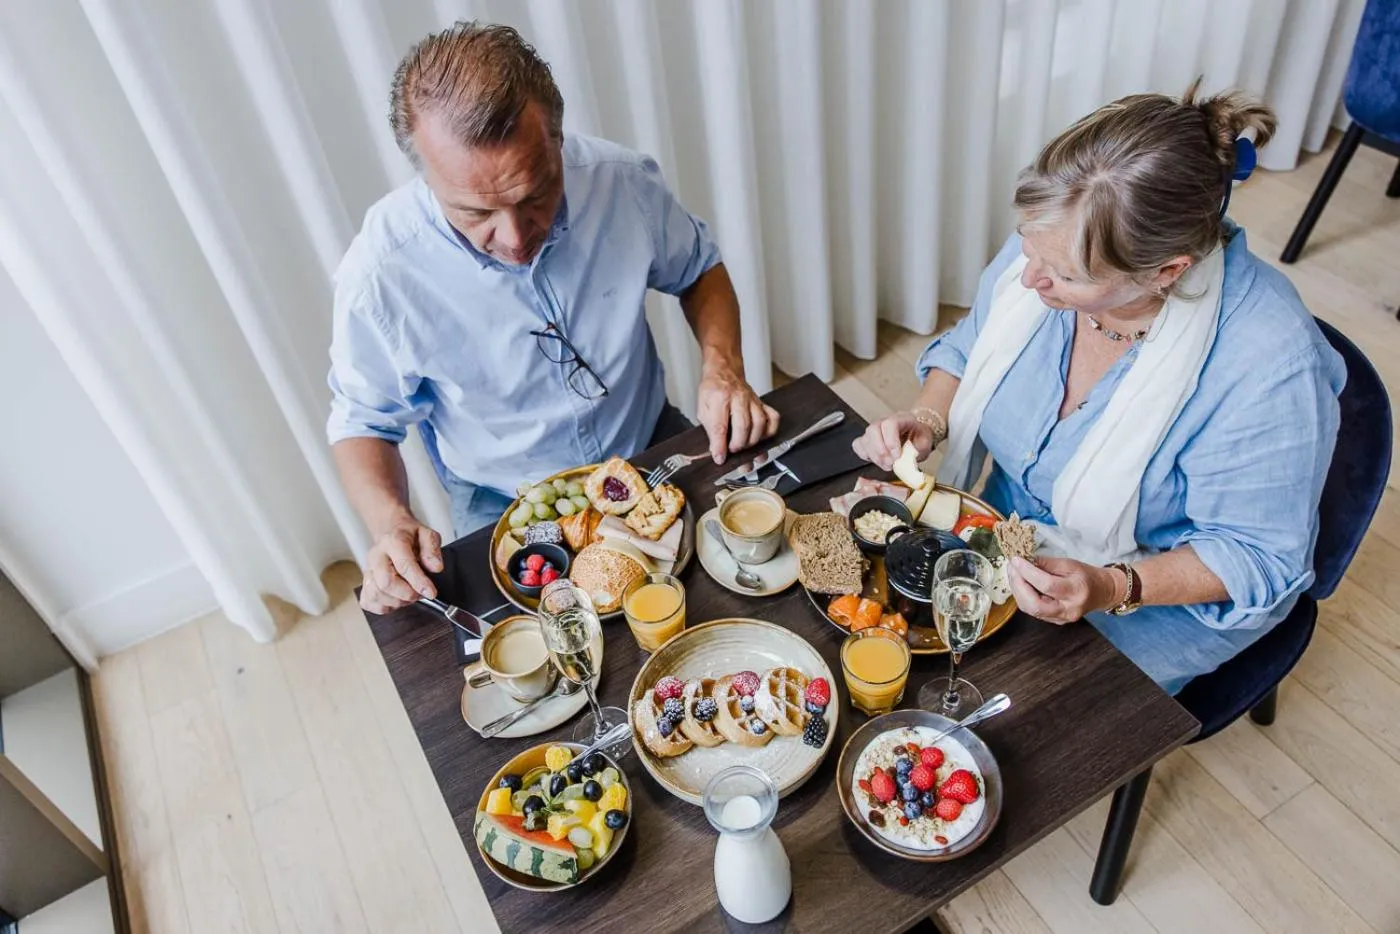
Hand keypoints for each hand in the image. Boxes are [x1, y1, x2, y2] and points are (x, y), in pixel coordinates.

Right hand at [359, 514, 443, 613]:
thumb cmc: (409, 536)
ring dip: (397, 601)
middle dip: (407, 594)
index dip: (418, 582)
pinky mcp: (364, 583)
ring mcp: (367, 570)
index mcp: (393, 542)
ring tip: (409, 594)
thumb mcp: (427, 535)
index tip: (431, 593)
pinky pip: (369, 602)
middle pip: (385, 583)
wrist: (391, 532)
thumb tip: (436, 567)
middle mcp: (376, 556)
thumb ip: (432, 549)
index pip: (404, 565)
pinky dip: (385, 606)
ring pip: (376, 595)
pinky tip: (395, 598)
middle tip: (420, 593)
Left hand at [696, 367, 779, 463]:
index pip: (720, 426)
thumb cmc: (713, 391)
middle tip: (732, 452)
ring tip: (745, 448)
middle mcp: (738, 398)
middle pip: (743, 425)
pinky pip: (773, 418)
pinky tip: (761, 438)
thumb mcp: (702, 409)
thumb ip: (710, 430)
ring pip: (759, 423)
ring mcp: (753, 400)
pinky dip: (769, 432)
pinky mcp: (762, 404)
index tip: (720, 458)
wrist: (724, 372)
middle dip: (738, 444)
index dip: (720, 446)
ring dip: (752, 441)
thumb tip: (717, 451)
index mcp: (719, 397)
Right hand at [852, 413, 935, 470]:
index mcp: (901, 419)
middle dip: (881, 451)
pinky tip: (876, 460)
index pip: (890, 424)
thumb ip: (916, 452)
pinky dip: (865, 455)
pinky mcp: (867, 439)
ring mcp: (874, 430)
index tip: (897, 456)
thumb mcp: (925, 444)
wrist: (915, 436)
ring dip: (875, 457)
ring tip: (887, 465)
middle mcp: (884, 421)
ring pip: (865, 439)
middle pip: (873, 430)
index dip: (891, 441)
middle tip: (890, 464)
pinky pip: (858, 446)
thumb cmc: (919, 438)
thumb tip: (905, 462)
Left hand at [1005, 556, 1122, 623]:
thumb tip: (1025, 560)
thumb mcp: (1069, 563)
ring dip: (1017, 590)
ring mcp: (1061, 619)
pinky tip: (1021, 583)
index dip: (1027, 572)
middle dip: (1018, 585)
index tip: (1016, 560)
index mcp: (1076, 592)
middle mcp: (1068, 610)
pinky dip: (1023, 596)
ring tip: (1014, 573)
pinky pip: (1032, 610)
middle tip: (1012, 568)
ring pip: (1030, 609)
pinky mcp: (1054, 621)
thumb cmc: (1086, 576)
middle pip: (1034, 604)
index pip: (1047, 585)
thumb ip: (1046, 563)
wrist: (1101, 592)